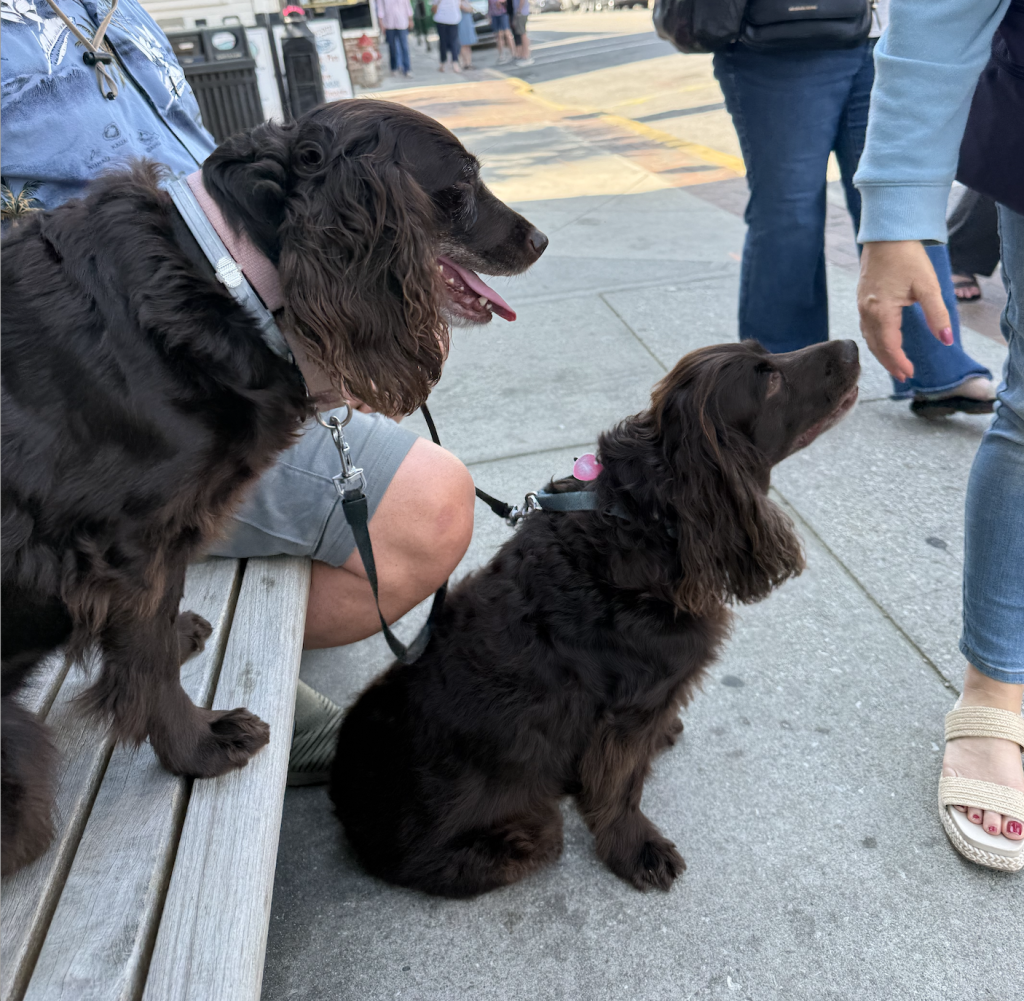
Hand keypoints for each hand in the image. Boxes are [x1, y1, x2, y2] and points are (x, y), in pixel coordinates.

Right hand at [857, 240, 952, 381]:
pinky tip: (882, 341)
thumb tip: (946, 340)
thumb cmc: (907, 257)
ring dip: (881, 353)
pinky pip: (866, 327)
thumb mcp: (927, 286)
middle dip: (889, 362)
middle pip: (876, 345)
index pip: (889, 345)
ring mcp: (862, 305)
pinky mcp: (862, 299)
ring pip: (869, 337)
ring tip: (894, 363)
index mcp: (881, 311)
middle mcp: (867, 311)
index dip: (899, 361)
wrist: (886, 235)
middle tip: (903, 376)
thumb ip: (937, 315)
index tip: (910, 374)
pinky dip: (874, 340)